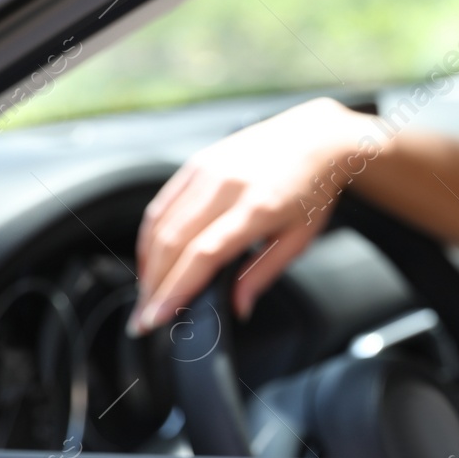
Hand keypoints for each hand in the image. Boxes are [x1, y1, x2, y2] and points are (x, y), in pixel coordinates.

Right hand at [129, 97, 374, 335]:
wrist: (315, 138)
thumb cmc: (312, 190)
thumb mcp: (300, 238)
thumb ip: (264, 273)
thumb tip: (236, 308)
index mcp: (257, 207)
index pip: (204, 254)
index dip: (175, 289)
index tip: (156, 318)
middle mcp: (226, 185)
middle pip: (173, 243)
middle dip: (152, 287)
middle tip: (143, 319)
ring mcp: (207, 170)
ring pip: (160, 224)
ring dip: (147, 266)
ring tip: (147, 296)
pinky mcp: (195, 163)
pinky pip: (161, 205)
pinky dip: (150, 237)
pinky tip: (152, 261)